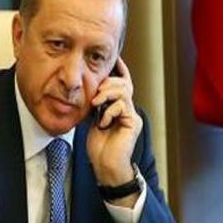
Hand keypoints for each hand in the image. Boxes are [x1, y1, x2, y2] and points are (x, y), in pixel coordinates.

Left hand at [86, 57, 141, 188]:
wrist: (105, 165)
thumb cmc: (98, 146)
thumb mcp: (92, 119)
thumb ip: (95, 104)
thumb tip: (90, 90)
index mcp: (118, 106)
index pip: (123, 82)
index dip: (120, 69)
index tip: (115, 58)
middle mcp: (128, 109)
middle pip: (123, 84)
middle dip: (108, 83)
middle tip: (96, 94)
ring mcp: (131, 116)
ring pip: (123, 92)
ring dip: (107, 94)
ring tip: (96, 103)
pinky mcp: (132, 123)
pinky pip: (122, 106)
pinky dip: (109, 111)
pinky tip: (102, 122)